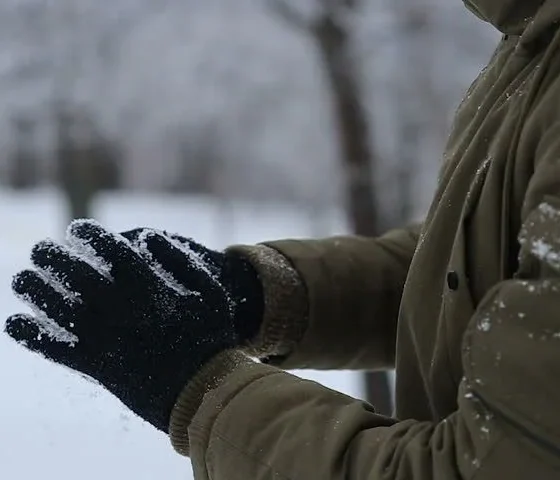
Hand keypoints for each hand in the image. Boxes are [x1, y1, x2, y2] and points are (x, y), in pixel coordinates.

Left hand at [4, 220, 236, 431]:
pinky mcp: (95, 365)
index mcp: (148, 287)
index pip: (110, 250)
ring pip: (58, 307)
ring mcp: (104, 337)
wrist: (200, 390)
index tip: (77, 228)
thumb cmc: (209, 338)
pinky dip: (32, 336)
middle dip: (53, 257)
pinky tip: (15, 324)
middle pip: (75, 274)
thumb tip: (148, 235)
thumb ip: (180, 260)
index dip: (90, 234)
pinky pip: (56, 348)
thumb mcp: (210, 292)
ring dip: (35, 290)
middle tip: (40, 248)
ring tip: (22, 277)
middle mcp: (119, 308)